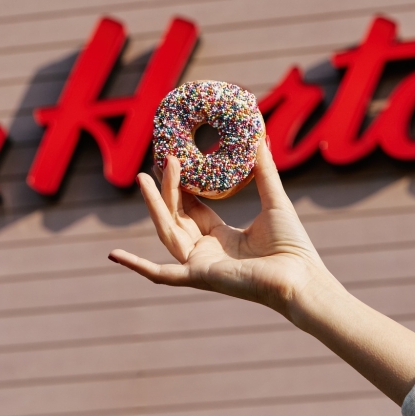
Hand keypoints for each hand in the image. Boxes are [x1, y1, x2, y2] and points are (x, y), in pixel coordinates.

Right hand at [108, 140, 339, 318]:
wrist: (300, 277)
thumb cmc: (292, 247)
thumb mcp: (274, 201)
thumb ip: (264, 172)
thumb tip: (260, 137)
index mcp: (222, 238)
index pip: (193, 210)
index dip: (181, 187)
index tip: (173, 161)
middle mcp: (207, 252)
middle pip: (176, 217)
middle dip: (165, 191)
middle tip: (157, 162)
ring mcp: (200, 265)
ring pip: (167, 232)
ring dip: (155, 206)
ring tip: (144, 178)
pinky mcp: (199, 276)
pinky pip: (161, 274)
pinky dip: (137, 266)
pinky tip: (114, 255)